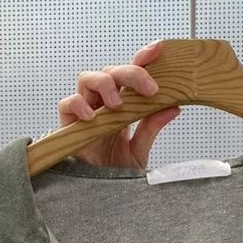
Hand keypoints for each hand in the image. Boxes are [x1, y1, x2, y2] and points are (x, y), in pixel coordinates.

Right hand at [58, 41, 180, 169]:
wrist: (98, 192)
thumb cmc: (116, 167)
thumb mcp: (139, 149)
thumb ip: (151, 127)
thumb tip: (174, 107)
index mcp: (122, 102)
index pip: (130, 73)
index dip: (142, 58)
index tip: (158, 50)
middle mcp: (102, 101)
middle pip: (112, 71)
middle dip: (131, 74)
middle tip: (149, 89)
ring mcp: (85, 108)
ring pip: (88, 78)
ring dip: (104, 85)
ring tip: (116, 104)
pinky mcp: (68, 122)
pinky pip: (68, 103)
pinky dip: (78, 104)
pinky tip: (91, 116)